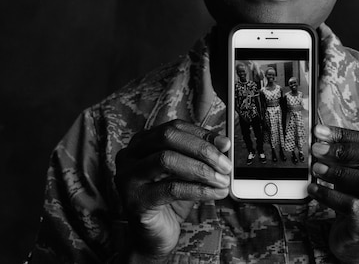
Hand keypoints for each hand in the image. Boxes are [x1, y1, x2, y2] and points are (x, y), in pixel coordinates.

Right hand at [114, 119, 230, 262]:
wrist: (155, 236)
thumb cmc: (171, 199)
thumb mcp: (188, 172)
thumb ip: (202, 156)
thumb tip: (224, 143)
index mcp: (141, 142)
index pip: (174, 127)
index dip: (202, 134)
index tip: (226, 145)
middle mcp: (129, 155)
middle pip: (168, 138)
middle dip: (202, 150)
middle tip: (225, 164)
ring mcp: (127, 177)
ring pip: (167, 160)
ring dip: (201, 169)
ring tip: (221, 180)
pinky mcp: (134, 200)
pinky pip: (171, 188)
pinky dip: (198, 190)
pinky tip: (214, 194)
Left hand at [309, 125, 358, 263]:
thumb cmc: (356, 202)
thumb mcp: (352, 176)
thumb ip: (342, 158)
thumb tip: (319, 137)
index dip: (344, 135)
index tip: (319, 132)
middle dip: (345, 149)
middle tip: (318, 149)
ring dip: (337, 171)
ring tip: (316, 169)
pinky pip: (352, 205)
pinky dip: (329, 195)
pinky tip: (313, 189)